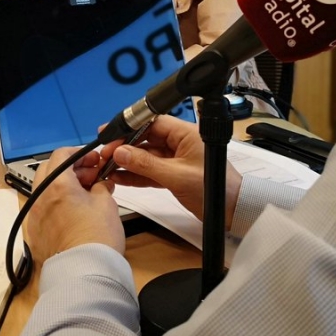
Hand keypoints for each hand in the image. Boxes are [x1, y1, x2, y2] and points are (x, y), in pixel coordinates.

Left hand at [25, 146, 124, 266]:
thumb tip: (100, 185)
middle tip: (92, 175)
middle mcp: (39, 197)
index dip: (81, 154)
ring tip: (86, 195)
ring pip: (45, 190)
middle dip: (71, 168)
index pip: (62, 154)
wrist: (85, 274)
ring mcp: (34, 216)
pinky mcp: (34, 233)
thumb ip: (102, 187)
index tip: (94, 160)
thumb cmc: (97, 237)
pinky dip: (56, 203)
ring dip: (63, 186)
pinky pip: (43, 209)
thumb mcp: (107, 203)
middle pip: (50, 170)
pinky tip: (74, 212)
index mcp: (55, 184)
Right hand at [99, 115, 242, 224]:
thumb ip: (146, 164)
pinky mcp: (173, 174)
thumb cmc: (212, 190)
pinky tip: (119, 177)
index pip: (153, 123)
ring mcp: (176, 159)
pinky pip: (150, 170)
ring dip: (127, 162)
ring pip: (146, 155)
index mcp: (186, 134)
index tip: (110, 135)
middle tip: (105, 154)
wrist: (231, 212)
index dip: (130, 128)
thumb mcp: (176, 176)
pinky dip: (136, 174)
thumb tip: (120, 153)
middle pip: (146, 138)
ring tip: (106, 167)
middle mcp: (180, 143)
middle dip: (125, 146)